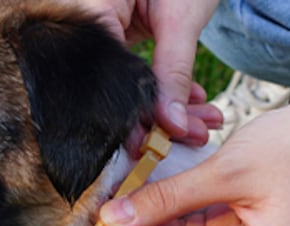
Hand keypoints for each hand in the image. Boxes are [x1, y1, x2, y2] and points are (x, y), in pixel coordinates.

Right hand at [65, 0, 222, 144]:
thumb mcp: (182, 20)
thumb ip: (174, 73)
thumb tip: (169, 126)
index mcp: (89, 10)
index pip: (107, 78)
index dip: (131, 117)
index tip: (154, 147)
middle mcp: (85, 19)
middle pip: (117, 85)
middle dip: (160, 116)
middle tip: (194, 137)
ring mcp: (100, 26)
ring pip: (129, 82)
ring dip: (169, 106)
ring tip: (204, 124)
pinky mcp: (115, 29)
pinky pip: (136, 69)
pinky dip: (166, 86)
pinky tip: (195, 102)